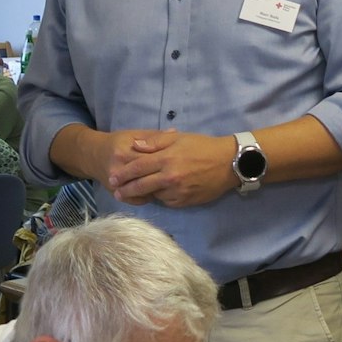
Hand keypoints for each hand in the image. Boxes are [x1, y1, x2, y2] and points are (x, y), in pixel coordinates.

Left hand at [108, 130, 239, 207]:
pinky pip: (167, 202)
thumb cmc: (203, 146)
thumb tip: (134, 145)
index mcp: (166, 158)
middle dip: (125, 190)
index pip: (137, 167)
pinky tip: (157, 195)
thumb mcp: (179, 139)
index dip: (123, 174)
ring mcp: (177, 191)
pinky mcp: (185, 201)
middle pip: (140, 186)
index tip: (112, 178)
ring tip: (131, 195)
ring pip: (153, 195)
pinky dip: (160, 198)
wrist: (229, 163)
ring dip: (142, 195)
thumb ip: (155, 142)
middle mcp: (170, 176)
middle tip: (115, 192)